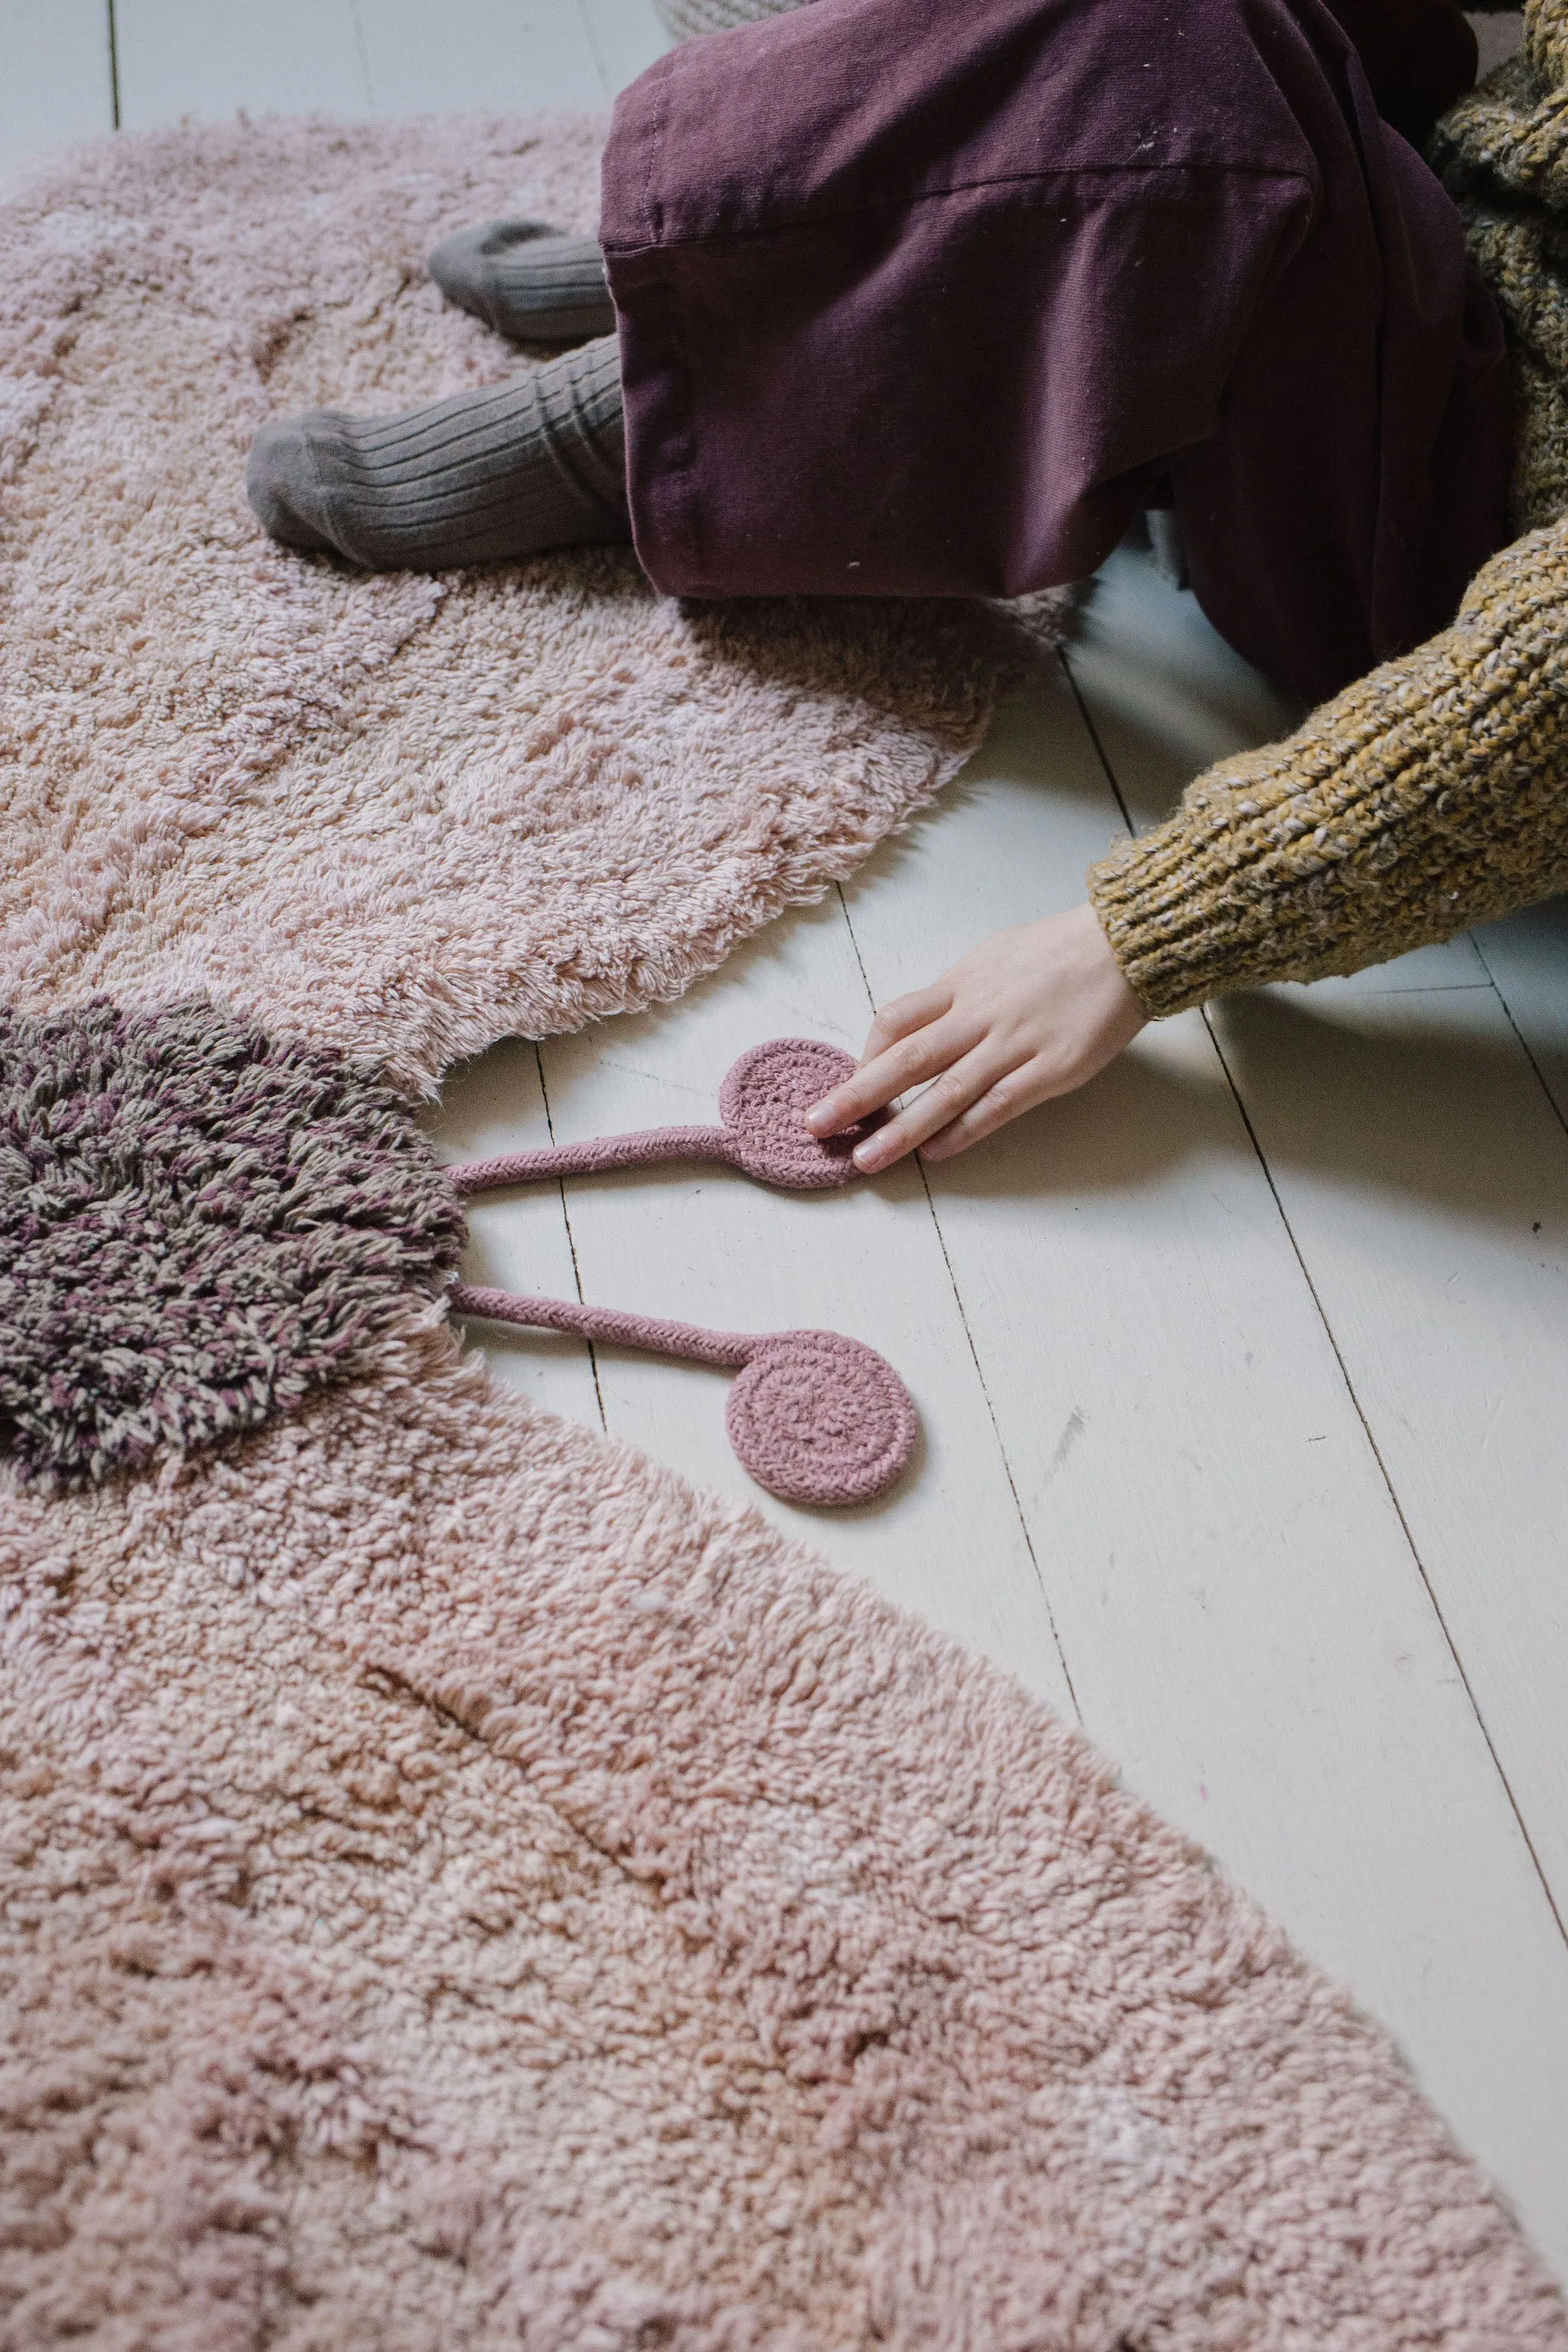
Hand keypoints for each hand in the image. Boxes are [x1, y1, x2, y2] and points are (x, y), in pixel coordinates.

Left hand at [805, 902, 1146, 1169]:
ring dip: (901, 1128)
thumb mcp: (993, 957)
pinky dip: (963, 1131)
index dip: (866, 1053)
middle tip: (816, 1125)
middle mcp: (980, 1015)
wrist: (1124, 945)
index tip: (852, 1079)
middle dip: (856, 1095)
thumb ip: (956, 993)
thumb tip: (919, 1020)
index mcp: (962, 984)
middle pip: (906, 1059)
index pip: (897, 1019)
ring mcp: (1015, 1044)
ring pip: (946, 1091)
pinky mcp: (1051, 1070)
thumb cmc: (1058, 951)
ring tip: (866, 1159)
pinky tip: (935, 1153)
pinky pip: (997, 1106)